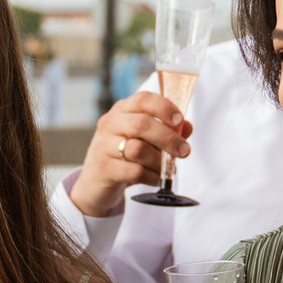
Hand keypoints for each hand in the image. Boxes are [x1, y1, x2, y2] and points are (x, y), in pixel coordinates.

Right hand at [71, 91, 190, 217]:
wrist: (95, 182)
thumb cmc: (124, 156)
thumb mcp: (144, 139)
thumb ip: (166, 131)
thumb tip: (187, 127)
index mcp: (122, 110)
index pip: (142, 99)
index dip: (164, 107)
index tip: (180, 120)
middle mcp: (110, 124)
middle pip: (141, 124)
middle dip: (168, 138)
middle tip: (184, 151)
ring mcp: (104, 146)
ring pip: (138, 149)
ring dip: (159, 161)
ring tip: (167, 169)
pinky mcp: (104, 169)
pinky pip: (135, 172)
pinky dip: (152, 177)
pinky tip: (156, 179)